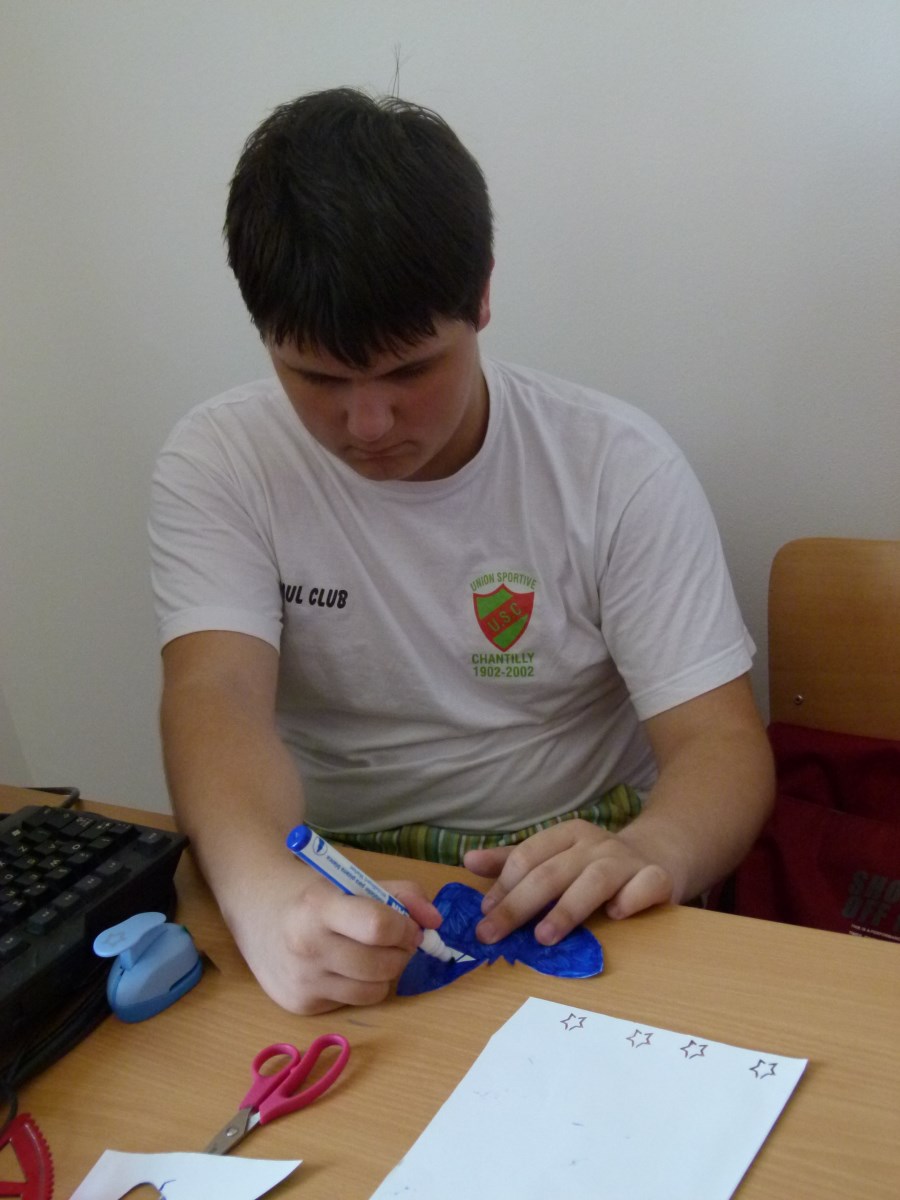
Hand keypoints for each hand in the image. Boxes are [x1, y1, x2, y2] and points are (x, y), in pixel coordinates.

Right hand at [227, 856, 443, 1013]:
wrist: (255, 909)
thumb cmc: (310, 891)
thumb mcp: (351, 879)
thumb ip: (400, 894)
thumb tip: (435, 922)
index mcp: (318, 906)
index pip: (378, 927)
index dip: (404, 927)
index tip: (408, 924)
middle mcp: (306, 947)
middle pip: (382, 965)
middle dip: (401, 953)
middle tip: (396, 941)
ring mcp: (301, 981)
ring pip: (374, 991)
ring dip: (386, 973)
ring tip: (373, 954)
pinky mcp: (300, 1005)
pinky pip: (353, 1002)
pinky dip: (361, 986)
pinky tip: (345, 967)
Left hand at [463, 820, 673, 945]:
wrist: (659, 854)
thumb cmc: (594, 863)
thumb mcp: (554, 857)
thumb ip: (512, 862)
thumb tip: (468, 862)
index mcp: (568, 835)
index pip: (528, 857)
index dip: (504, 887)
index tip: (483, 915)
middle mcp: (596, 844)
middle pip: (552, 873)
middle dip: (518, 905)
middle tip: (492, 934)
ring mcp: (628, 861)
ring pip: (595, 880)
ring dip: (568, 908)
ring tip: (544, 936)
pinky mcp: (658, 877)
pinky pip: (647, 885)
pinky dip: (632, 898)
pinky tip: (617, 915)